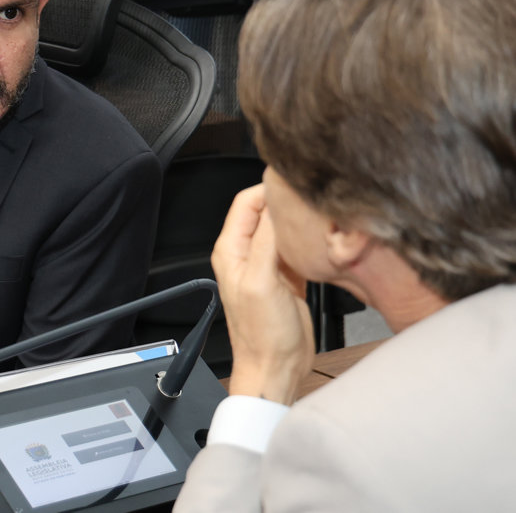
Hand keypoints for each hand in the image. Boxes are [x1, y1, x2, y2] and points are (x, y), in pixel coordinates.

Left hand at [212, 185, 314, 404]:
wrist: (276, 369)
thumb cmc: (262, 336)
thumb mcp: (262, 282)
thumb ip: (266, 241)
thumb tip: (275, 204)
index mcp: (231, 250)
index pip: (246, 202)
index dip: (268, 189)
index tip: (294, 183)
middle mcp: (247, 254)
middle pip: (267, 212)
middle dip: (289, 203)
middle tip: (314, 199)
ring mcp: (268, 265)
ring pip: (284, 229)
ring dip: (301, 223)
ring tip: (321, 216)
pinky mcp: (288, 277)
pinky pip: (297, 249)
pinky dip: (309, 243)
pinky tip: (323, 241)